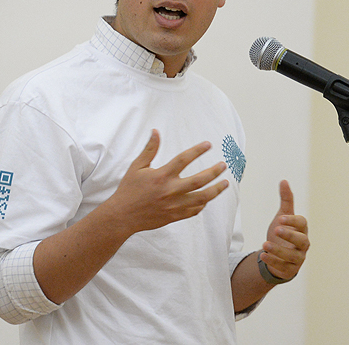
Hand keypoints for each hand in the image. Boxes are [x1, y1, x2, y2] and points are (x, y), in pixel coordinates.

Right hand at [107, 130, 229, 234]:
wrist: (123, 216)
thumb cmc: (129, 189)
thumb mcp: (137, 167)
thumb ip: (150, 149)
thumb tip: (156, 131)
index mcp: (161, 176)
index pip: (183, 159)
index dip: (197, 150)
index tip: (208, 144)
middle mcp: (170, 190)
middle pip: (199, 180)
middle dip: (214, 172)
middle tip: (223, 165)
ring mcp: (174, 205)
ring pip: (201, 198)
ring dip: (216, 190)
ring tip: (225, 183)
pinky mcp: (174, 216)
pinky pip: (194, 210)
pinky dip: (203, 204)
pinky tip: (208, 198)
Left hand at [261, 180, 308, 280]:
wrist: (278, 256)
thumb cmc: (283, 234)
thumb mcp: (283, 217)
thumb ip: (286, 200)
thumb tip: (284, 180)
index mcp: (301, 230)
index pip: (303, 224)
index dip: (293, 221)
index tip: (280, 218)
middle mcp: (303, 245)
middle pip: (302, 241)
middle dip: (290, 235)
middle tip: (276, 229)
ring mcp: (298, 259)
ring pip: (292, 256)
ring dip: (278, 250)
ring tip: (265, 244)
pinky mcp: (289, 270)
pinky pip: (283, 267)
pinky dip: (273, 262)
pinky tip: (263, 255)